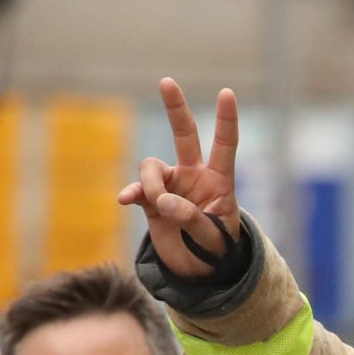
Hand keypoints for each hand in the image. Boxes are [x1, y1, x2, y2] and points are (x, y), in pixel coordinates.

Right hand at [119, 79, 243, 278]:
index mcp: (220, 182)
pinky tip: (127, 200)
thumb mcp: (213, 240)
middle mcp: (195, 176)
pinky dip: (133, 192)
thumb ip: (192, 220)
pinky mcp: (151, 200)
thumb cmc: (217, 254)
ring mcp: (171, 185)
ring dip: (152, 185)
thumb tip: (164, 201)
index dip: (226, 120)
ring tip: (159, 209)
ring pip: (152, 167)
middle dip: (175, 108)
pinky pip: (138, 188)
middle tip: (166, 82)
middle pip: (185, 135)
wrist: (198, 273)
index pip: (225, 145)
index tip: (226, 93)